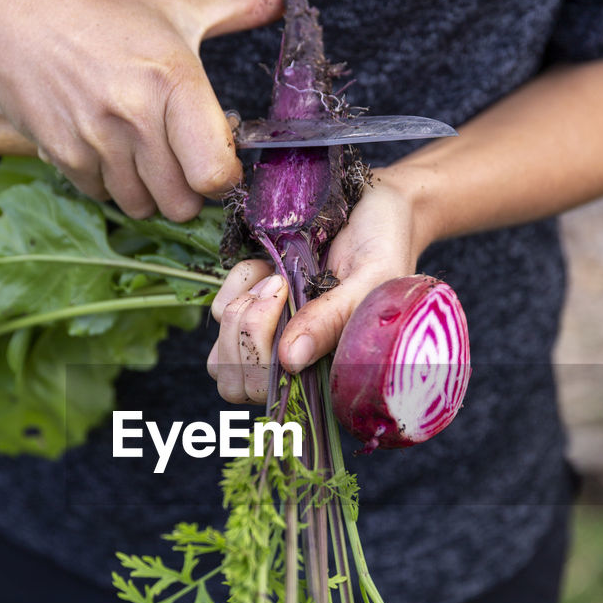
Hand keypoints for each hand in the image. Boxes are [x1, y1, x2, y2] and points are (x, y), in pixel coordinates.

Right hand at [0, 0, 314, 221]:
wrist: (10, 15)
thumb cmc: (100, 11)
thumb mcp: (177, 8)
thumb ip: (247, 3)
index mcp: (173, 78)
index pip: (214, 173)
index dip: (223, 176)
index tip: (219, 158)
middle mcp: (135, 115)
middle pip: (182, 202)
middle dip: (188, 189)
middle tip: (181, 158)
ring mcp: (96, 140)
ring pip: (143, 206)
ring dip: (150, 191)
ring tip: (143, 151)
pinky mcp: (64, 157)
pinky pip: (105, 198)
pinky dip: (112, 185)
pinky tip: (108, 148)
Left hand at [208, 172, 427, 402]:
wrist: (378, 204)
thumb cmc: (386, 243)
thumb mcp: (370, 277)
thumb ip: (335, 318)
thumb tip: (291, 361)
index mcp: (329, 370)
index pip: (275, 398)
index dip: (264, 361)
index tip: (287, 298)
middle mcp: (295, 363)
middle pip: (237, 384)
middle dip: (247, 333)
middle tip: (280, 285)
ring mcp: (268, 339)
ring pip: (220, 359)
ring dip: (239, 311)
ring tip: (277, 277)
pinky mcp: (249, 307)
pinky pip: (216, 313)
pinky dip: (235, 283)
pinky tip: (266, 264)